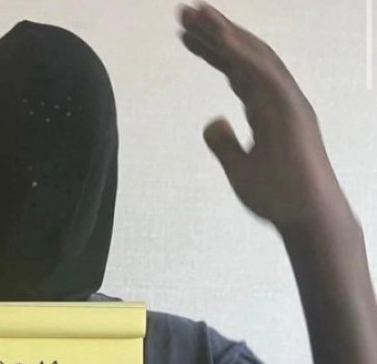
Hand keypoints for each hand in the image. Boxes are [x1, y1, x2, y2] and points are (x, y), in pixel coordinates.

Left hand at [176, 2, 343, 228]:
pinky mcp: (291, 110)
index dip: (211, 51)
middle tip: (185, 11)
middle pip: (243, 55)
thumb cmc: (278, 196)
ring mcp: (287, 101)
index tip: (186, 35)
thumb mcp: (239, 168)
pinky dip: (240, 55)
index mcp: (265, 108)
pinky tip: (218, 39)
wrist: (305, 216)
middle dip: (214, 32)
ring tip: (196, 13)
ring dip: (223, 33)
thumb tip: (212, 122)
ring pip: (252, 56)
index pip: (235, 70)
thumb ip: (224, 144)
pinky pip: (262, 76)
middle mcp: (277, 98)